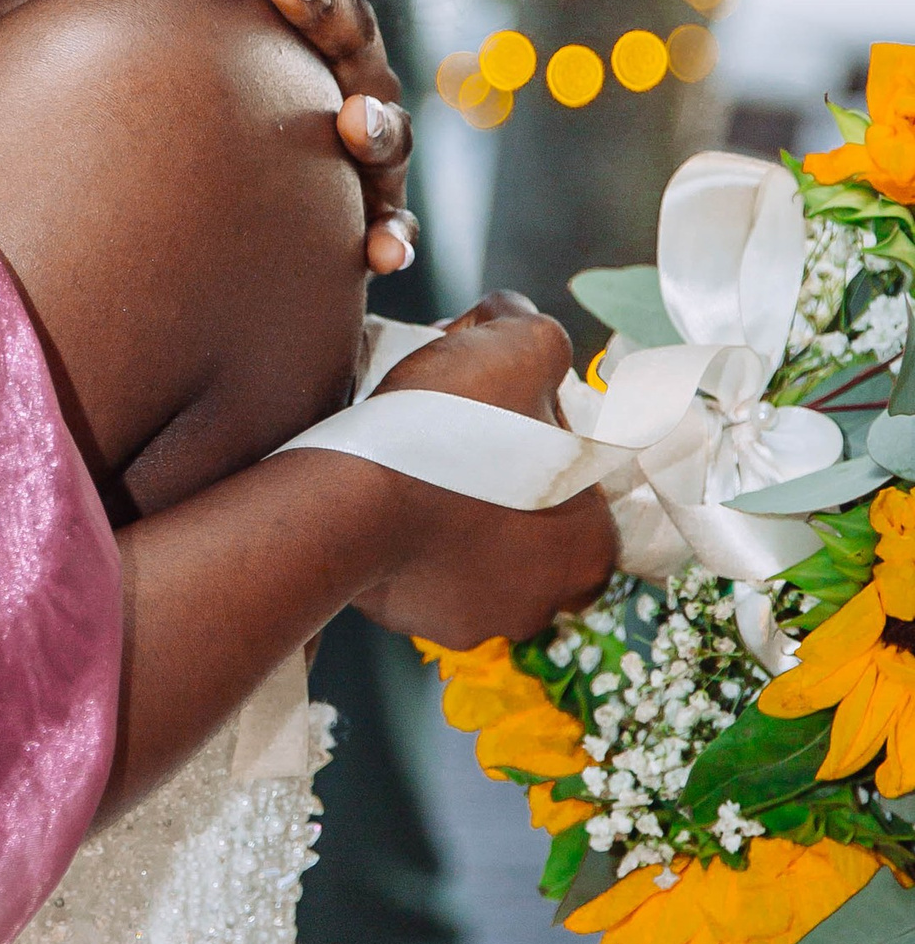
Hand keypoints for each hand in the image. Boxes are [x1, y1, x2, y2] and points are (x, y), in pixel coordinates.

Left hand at [182, 0, 416, 275]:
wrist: (232, 197)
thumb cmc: (192, 102)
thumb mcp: (169, 37)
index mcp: (303, 22)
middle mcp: (342, 76)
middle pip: (345, 30)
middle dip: (318, 5)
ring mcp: (361, 145)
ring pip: (382, 130)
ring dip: (374, 124)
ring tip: (353, 123)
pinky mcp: (365, 215)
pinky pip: (388, 229)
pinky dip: (391, 239)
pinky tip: (382, 255)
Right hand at [352, 294, 617, 642]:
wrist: (348, 498)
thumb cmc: (453, 425)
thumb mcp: (520, 345)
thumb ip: (539, 331)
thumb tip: (512, 318)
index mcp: (594, 544)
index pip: (581, 480)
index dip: (541, 431)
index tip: (495, 403)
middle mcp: (550, 600)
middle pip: (530, 519)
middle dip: (500, 478)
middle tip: (456, 430)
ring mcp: (482, 622)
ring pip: (476, 553)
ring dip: (456, 515)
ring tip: (418, 463)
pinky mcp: (419, 625)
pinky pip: (425, 575)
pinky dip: (412, 542)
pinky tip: (391, 502)